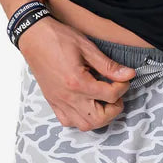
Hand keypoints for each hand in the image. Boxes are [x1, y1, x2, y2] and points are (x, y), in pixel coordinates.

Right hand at [18, 17, 136, 130]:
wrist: (33, 37)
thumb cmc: (58, 38)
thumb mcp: (87, 48)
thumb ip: (108, 65)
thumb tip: (128, 74)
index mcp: (78, 82)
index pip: (110, 95)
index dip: (123, 86)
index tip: (124, 78)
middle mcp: (68, 97)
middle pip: (99, 119)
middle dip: (113, 109)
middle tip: (115, 94)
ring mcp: (58, 102)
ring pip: (84, 125)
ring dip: (99, 117)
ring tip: (102, 101)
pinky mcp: (52, 102)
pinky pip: (68, 122)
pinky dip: (81, 118)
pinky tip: (86, 104)